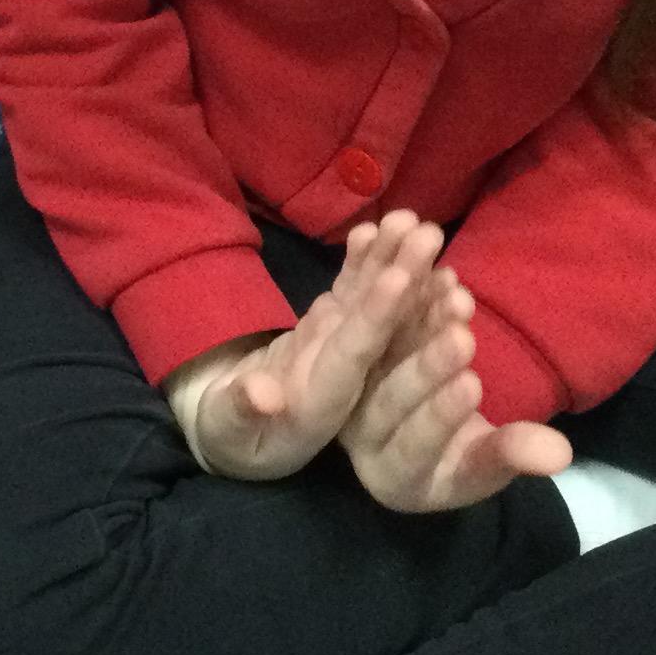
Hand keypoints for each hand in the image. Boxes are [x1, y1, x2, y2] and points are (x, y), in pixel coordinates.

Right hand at [164, 212, 448, 479]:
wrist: (231, 427)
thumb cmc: (226, 435)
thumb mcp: (225, 430)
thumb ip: (240, 412)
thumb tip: (260, 394)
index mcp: (322, 402)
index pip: (355, 354)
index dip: (377, 318)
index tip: (400, 278)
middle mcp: (343, 374)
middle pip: (378, 323)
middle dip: (405, 279)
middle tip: (431, 234)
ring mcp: (339, 347)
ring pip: (371, 302)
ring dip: (393, 260)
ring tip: (412, 219)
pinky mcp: (331, 331)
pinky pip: (351, 293)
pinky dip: (363, 262)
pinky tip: (377, 228)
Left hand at [338, 265, 572, 511]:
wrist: (429, 429)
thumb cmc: (465, 457)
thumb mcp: (487, 462)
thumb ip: (513, 454)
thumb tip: (561, 454)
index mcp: (391, 475)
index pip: (413, 446)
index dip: (441, 416)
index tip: (472, 384)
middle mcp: (356, 435)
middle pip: (388, 395)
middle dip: (427, 360)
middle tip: (462, 329)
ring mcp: (346, 389)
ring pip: (375, 345)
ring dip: (407, 307)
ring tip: (448, 279)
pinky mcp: (344, 346)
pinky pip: (356, 307)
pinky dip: (373, 271)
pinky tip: (396, 237)